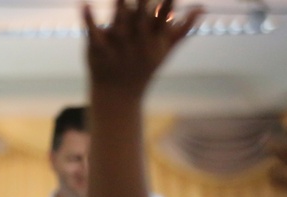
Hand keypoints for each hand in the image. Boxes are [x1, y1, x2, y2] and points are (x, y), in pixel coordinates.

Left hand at [84, 0, 202, 94]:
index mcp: (154, 41)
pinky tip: (84, 4)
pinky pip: (93, 34)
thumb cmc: (142, 70)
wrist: (118, 97)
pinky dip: (88, 19)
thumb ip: (182, 30)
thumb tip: (202, 8)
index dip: (167, 4)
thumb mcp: (164, 51)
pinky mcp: (99, 52)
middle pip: (141, 19)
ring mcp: (118, 48)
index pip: (163, 18)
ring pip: (119, 24)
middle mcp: (138, 44)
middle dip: (143, 2)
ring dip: (119, 6)